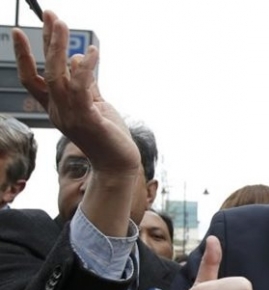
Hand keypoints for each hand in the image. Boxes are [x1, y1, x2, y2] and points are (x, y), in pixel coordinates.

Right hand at [12, 11, 140, 234]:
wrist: (117, 164)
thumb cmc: (108, 136)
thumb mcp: (95, 105)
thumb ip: (86, 85)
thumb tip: (80, 60)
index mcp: (57, 107)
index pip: (33, 78)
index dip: (24, 55)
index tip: (19, 30)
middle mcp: (58, 111)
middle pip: (45, 71)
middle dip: (47, 41)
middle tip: (51, 15)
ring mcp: (71, 116)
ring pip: (58, 76)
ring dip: (60, 49)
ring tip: (63, 24)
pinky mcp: (87, 119)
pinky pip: (81, 89)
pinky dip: (85, 69)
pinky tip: (93, 52)